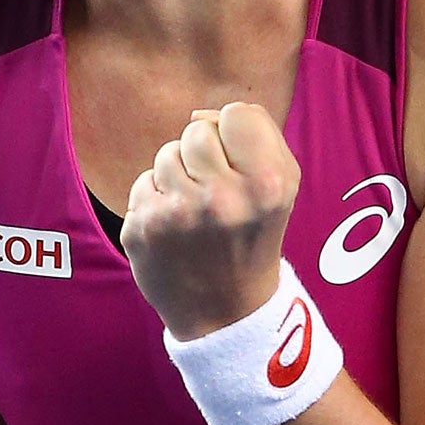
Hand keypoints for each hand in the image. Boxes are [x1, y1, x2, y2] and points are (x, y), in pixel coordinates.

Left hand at [121, 102, 301, 339]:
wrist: (226, 311)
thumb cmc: (253, 234)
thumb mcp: (281, 186)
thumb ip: (256, 133)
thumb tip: (199, 113)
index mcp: (266, 185)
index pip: (237, 113)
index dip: (236, 137)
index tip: (239, 167)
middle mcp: (223, 199)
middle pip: (197, 131)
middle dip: (204, 157)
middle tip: (217, 196)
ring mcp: (178, 215)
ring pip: (166, 155)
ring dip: (178, 177)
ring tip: (196, 214)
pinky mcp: (142, 228)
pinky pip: (143, 182)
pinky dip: (156, 201)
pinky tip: (173, 230)